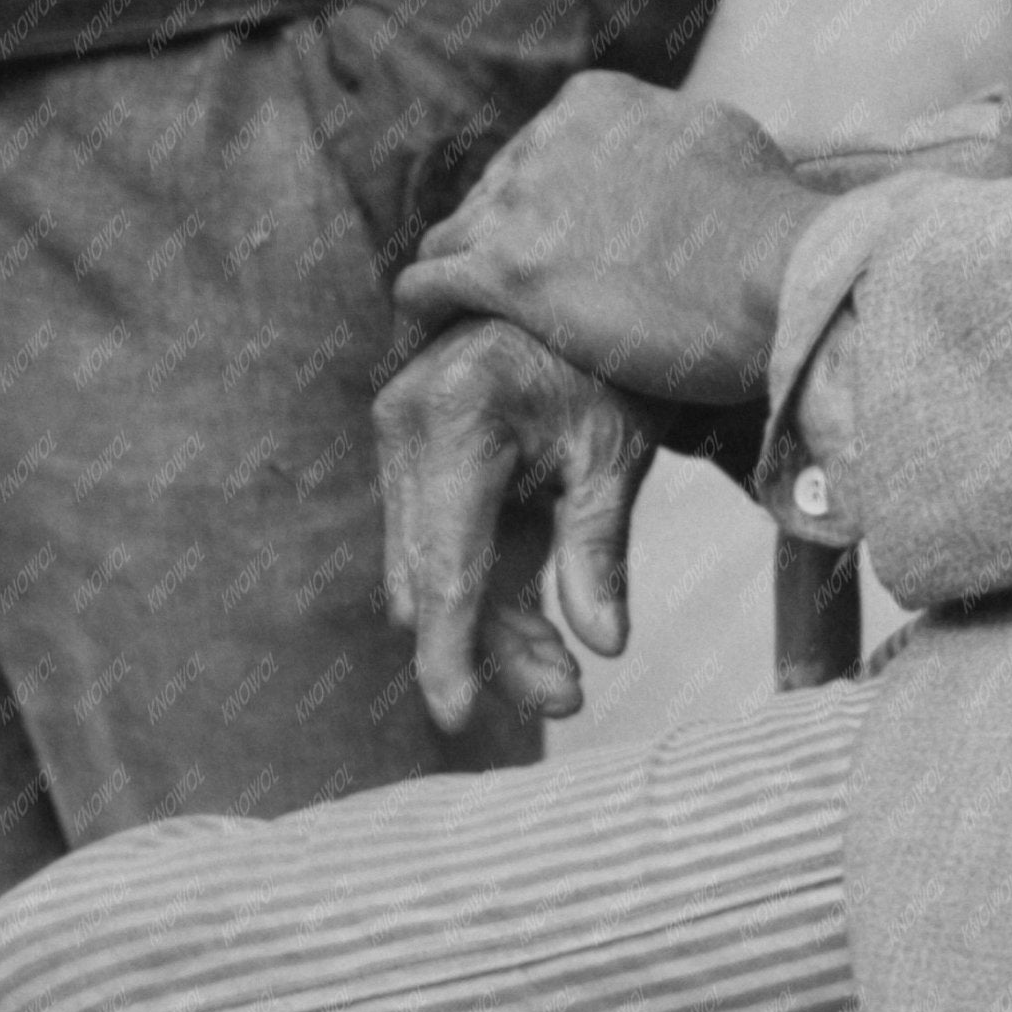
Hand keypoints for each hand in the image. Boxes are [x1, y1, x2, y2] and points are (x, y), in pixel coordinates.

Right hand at [375, 320, 659, 734]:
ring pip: (431, 581)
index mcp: (455, 416)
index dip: (451, 651)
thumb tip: (605, 645)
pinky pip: (439, 555)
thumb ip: (600, 549)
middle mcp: (406, 427)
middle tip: (568, 695)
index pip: (447, 564)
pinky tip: (544, 636)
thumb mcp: (613, 451)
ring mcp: (397, 443)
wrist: (570, 295)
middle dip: (493, 652)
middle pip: (434, 585)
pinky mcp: (407, 461)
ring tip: (566, 675)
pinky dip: (487, 599)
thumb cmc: (605, 359)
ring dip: (494, 634)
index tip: (458, 717)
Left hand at [394, 72, 813, 405]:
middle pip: (492, 196)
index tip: (552, 245)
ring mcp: (522, 205)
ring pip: (452, 238)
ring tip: (462, 317)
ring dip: (457, 276)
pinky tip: (427, 326)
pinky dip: (423, 304)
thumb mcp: (723, 141)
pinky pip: (427, 283)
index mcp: (593, 102)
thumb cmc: (770, 224)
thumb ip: (673, 139)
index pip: (536, 153)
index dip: (540, 206)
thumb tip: (676, 150)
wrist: (777, 277)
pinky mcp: (507, 273)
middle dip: (500, 243)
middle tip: (512, 294)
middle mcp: (547, 140)